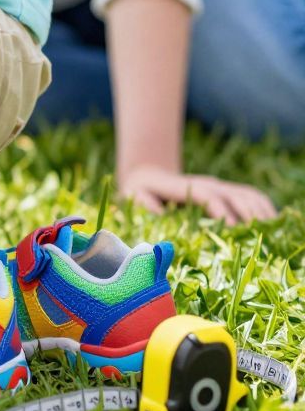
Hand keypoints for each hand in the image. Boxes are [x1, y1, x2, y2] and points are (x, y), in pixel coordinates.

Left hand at [118, 164, 277, 224]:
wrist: (149, 175)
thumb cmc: (141, 190)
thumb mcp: (135, 195)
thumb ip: (144, 204)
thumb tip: (159, 214)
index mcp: (186, 188)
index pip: (208, 197)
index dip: (221, 210)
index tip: (233, 227)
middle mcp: (207, 185)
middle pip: (234, 194)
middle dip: (248, 213)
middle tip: (259, 236)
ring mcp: (219, 186)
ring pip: (247, 194)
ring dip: (261, 211)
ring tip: (271, 232)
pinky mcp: (226, 191)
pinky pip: (251, 196)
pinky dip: (264, 206)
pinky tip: (273, 222)